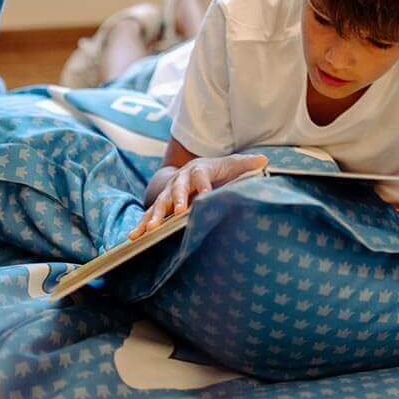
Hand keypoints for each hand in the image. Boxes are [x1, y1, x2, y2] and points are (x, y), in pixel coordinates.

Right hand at [128, 153, 266, 239]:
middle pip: (176, 189)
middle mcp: (180, 180)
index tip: (206, 194)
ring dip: (154, 216)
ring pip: (159, 204)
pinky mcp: (161, 205)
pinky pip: (149, 215)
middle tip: (180, 212)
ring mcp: (168, 193)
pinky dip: (141, 225)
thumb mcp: (232, 165)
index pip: (200, 176)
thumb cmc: (218, 170)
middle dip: (177, 200)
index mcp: (198, 170)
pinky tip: (134, 237)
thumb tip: (264, 161)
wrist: (194, 168)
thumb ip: (246, 165)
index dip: (202, 185)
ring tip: (151, 229)